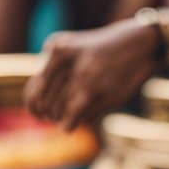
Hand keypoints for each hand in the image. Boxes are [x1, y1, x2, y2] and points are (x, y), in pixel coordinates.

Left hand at [25, 20, 159, 129]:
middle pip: (47, 106)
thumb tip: (31, 99)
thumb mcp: (70, 44)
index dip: (33, 107)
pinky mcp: (105, 95)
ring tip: (66, 118)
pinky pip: (80, 118)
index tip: (38, 113)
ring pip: (62, 114)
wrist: (137, 44)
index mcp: (60, 52)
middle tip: (53, 116)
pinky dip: (73, 124)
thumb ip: (49, 65)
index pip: (35, 91)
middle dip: (49, 115)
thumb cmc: (98, 48)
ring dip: (62, 121)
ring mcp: (90, 81)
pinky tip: (77, 121)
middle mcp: (73, 65)